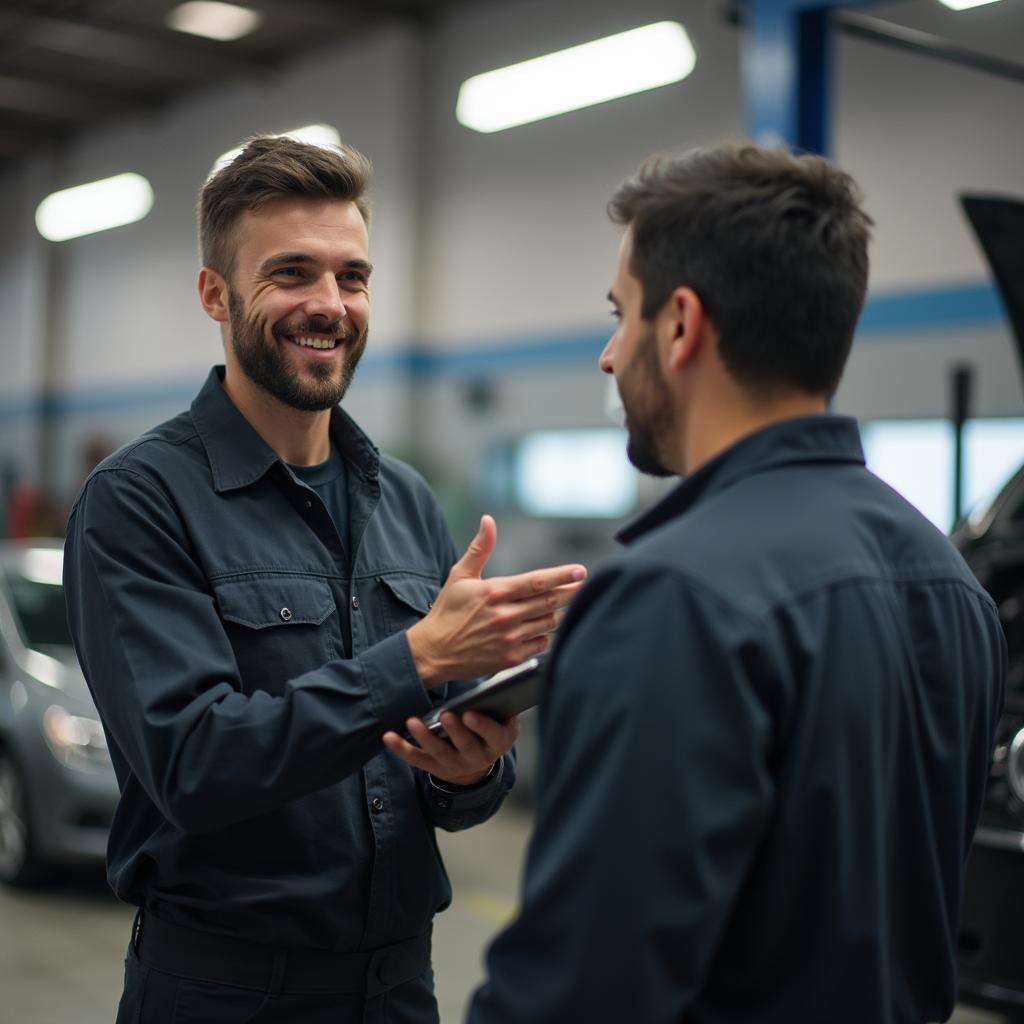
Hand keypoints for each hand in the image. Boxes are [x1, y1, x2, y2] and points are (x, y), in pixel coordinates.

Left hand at [382, 711, 518, 786]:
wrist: (481, 756)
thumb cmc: (491, 726)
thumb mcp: (504, 717)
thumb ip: (499, 703)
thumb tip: (496, 678)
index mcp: (498, 742)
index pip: (492, 735)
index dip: (481, 726)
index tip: (469, 713)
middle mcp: (478, 757)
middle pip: (465, 745)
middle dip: (454, 730)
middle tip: (444, 715)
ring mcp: (456, 764)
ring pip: (439, 752)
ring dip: (425, 737)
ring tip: (413, 722)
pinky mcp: (436, 767)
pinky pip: (417, 759)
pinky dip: (402, 749)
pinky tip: (389, 737)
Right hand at [407, 515, 585, 687]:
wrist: (433, 652)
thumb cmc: (447, 612)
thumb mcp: (460, 576)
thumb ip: (479, 548)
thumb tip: (488, 521)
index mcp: (494, 592)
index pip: (538, 581)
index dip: (563, 576)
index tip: (580, 571)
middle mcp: (504, 616)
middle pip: (550, 602)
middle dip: (570, 592)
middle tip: (580, 585)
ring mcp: (509, 639)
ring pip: (549, 623)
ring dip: (557, 613)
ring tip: (555, 606)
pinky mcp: (510, 658)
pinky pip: (541, 644)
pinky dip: (545, 635)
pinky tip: (538, 628)